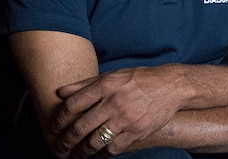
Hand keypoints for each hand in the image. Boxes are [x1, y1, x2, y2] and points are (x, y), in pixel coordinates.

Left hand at [50, 65, 181, 157]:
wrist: (171, 86)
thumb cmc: (139, 79)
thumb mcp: (113, 75)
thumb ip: (86, 84)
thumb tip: (60, 92)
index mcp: (106, 86)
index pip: (72, 105)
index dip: (59, 119)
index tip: (55, 127)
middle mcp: (113, 102)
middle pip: (80, 127)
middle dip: (65, 141)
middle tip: (60, 147)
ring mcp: (126, 119)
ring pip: (94, 142)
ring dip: (82, 151)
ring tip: (78, 154)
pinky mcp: (137, 131)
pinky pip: (113, 149)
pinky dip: (103, 153)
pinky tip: (100, 152)